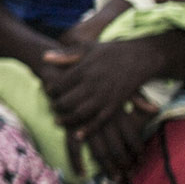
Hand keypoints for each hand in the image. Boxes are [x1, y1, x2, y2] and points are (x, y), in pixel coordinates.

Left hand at [41, 36, 158, 151]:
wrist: (140, 57)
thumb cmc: (110, 51)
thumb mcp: (88, 48)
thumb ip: (66, 55)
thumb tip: (44, 57)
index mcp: (84, 70)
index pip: (60, 85)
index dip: (51, 90)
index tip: (49, 91)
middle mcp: (92, 84)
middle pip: (67, 101)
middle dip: (56, 106)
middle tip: (52, 107)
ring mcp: (104, 96)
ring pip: (80, 113)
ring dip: (67, 120)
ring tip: (58, 121)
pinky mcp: (115, 105)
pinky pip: (99, 121)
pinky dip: (87, 130)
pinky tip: (77, 135)